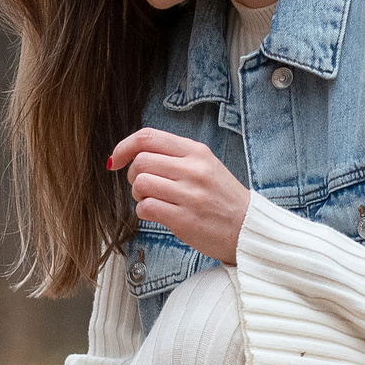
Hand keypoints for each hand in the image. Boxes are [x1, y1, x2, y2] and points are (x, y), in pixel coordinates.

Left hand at [109, 127, 251, 264]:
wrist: (248, 228)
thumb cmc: (223, 198)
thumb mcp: (206, 165)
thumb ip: (174, 156)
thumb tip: (135, 154)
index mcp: (197, 152)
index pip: (148, 137)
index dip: (124, 146)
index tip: (116, 160)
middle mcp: (193, 169)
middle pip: (140, 161)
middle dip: (132, 175)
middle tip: (144, 186)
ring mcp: (190, 194)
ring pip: (141, 184)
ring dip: (138, 195)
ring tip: (153, 200)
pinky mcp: (185, 219)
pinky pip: (146, 208)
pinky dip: (144, 211)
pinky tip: (157, 214)